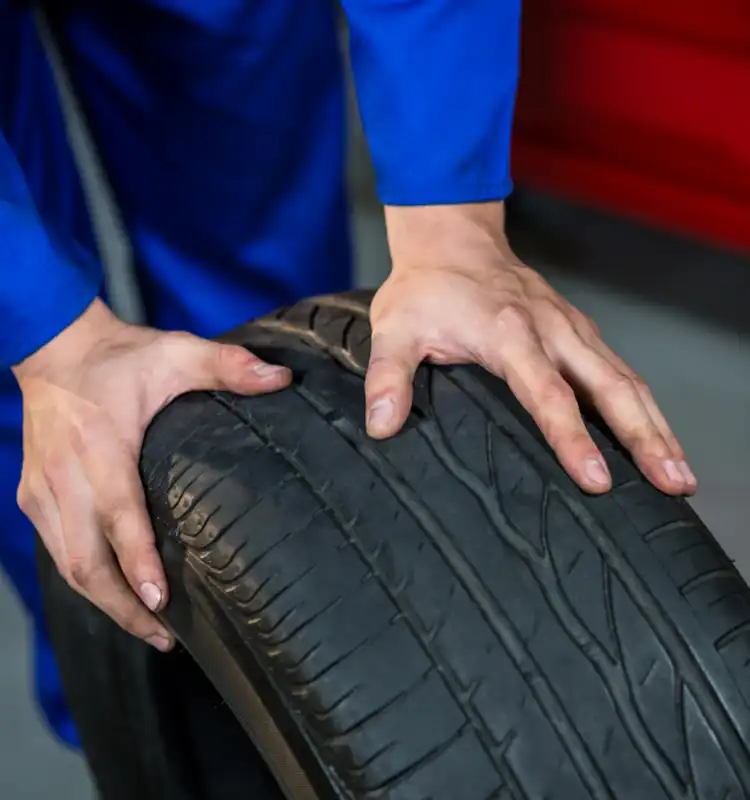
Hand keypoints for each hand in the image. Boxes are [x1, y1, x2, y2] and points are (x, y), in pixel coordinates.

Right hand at [14, 299, 290, 649]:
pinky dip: (86, 581)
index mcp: (101, 448)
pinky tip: (116, 596)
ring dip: (105, 603)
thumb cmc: (120, 356)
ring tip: (148, 629)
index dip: (138, 563)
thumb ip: (228, 365)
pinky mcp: (32, 497)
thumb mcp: (178, 351)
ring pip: (68, 566)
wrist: (55, 348)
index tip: (161, 601)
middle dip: (124, 607)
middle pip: (85, 562)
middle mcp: (64, 478)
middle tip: (165, 637)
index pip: (118, 516)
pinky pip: (57, 552)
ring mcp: (42, 492)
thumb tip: (283, 380)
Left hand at [365, 202, 695, 495]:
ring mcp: (571, 329)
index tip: (598, 480)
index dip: (573, 439)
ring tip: (679, 473)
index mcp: (509, 334)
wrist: (453, 241)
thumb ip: (388, 377)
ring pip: (626, 379)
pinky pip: (619, 370)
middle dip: (646, 438)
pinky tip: (655, 434)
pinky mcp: (577, 331)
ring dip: (656, 425)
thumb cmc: (425, 289)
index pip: (549, 395)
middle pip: (612, 387)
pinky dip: (642, 404)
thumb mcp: (394, 330)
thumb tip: (382, 426)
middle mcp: (552, 330)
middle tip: (673, 483)